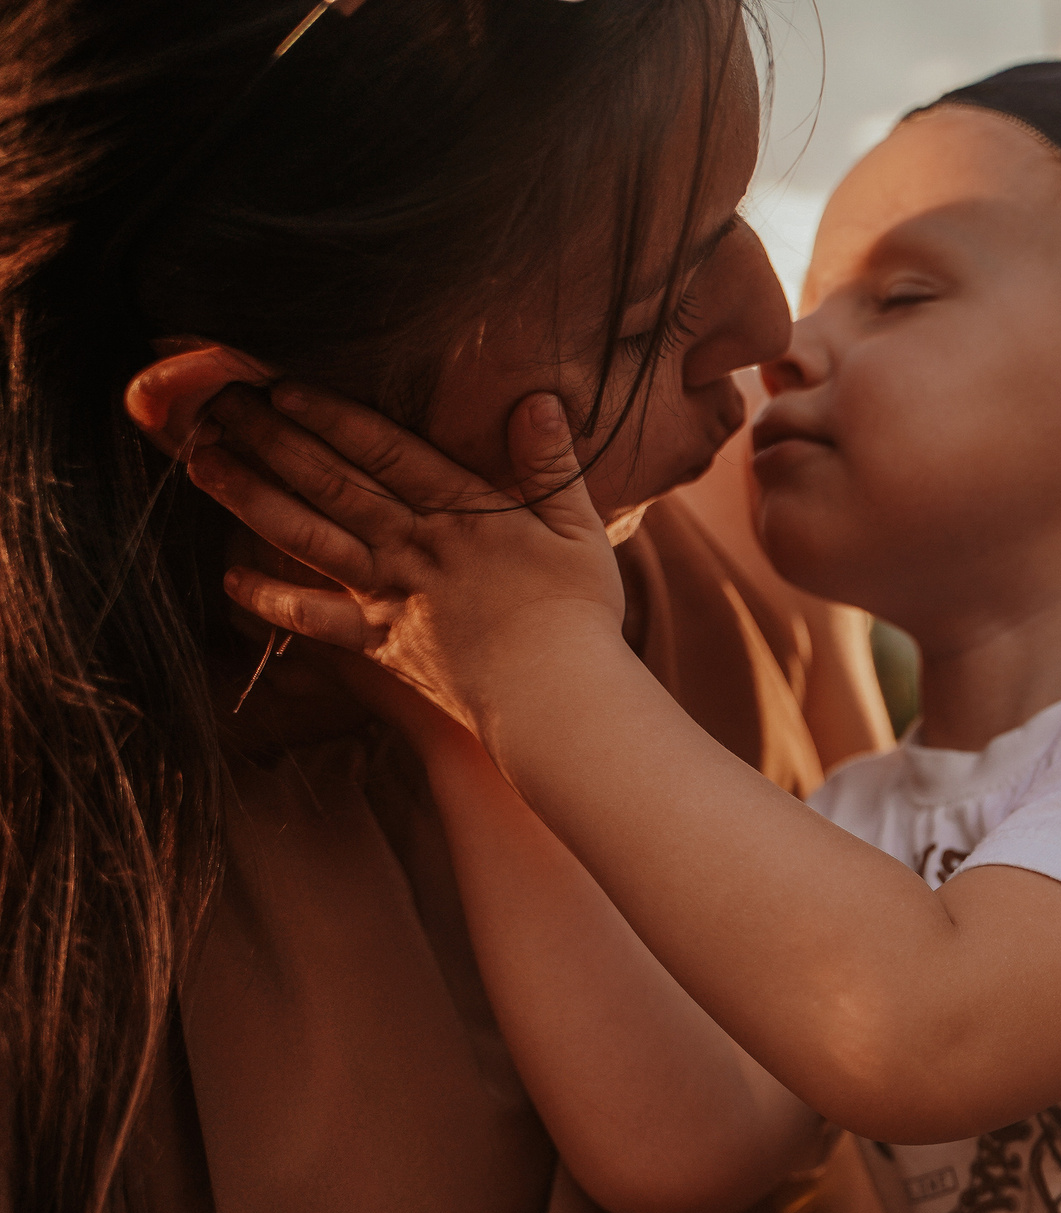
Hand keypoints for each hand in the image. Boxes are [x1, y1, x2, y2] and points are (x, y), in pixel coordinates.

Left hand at [185, 373, 625, 734]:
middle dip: (273, 440)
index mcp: (461, 515)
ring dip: (251, 500)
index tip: (284, 386)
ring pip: (307, 539)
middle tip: (221, 406)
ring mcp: (390, 596)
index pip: (385, 452)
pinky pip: (315, 620)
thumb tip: (539, 401)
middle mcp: (413, 548)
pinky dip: (270, 602)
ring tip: (204, 466)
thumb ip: (552, 465)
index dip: (332, 416)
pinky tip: (230, 582)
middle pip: (331, 484)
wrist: (557, 700)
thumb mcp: (578, 530)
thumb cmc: (577, 615)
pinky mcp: (380, 644)